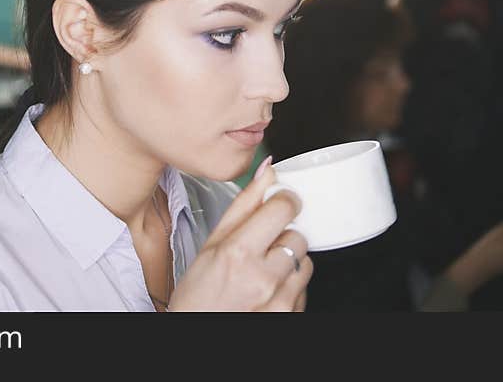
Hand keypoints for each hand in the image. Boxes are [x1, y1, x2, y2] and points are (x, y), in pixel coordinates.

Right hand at [169, 158, 312, 310]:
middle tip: (259, 249)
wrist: (196, 333)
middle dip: (282, 238)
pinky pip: (304, 290)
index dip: (285, 201)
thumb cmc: (197, 296)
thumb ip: (243, 205)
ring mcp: (280, 301)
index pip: (283, 208)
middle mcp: (263, 278)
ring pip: (306, 263)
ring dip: (289, 263)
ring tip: (261, 273)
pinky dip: (290, 287)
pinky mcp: (292, 316)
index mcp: (238, 253)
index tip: (281, 202)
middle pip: (298, 237)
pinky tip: (266, 292)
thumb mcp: (211, 245)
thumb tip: (267, 170)